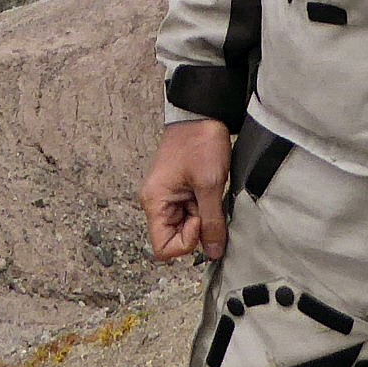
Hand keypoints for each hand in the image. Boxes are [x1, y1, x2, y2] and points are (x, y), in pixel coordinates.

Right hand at [141, 121, 232, 263]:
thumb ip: (212, 222)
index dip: (186, 242)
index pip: (163, 248)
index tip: (200, 220)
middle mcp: (156, 203)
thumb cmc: (199, 142)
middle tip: (208, 204)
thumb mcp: (210, 184)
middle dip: (196, 230)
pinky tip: (210, 191)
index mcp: (154, 202)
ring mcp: (167, 197)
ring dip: (202, 218)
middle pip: (174, 239)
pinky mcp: (178, 191)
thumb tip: (213, 252)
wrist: (202, 113)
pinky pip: (190, 213)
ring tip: (209, 194)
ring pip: (184, 227)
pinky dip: (203, 209)